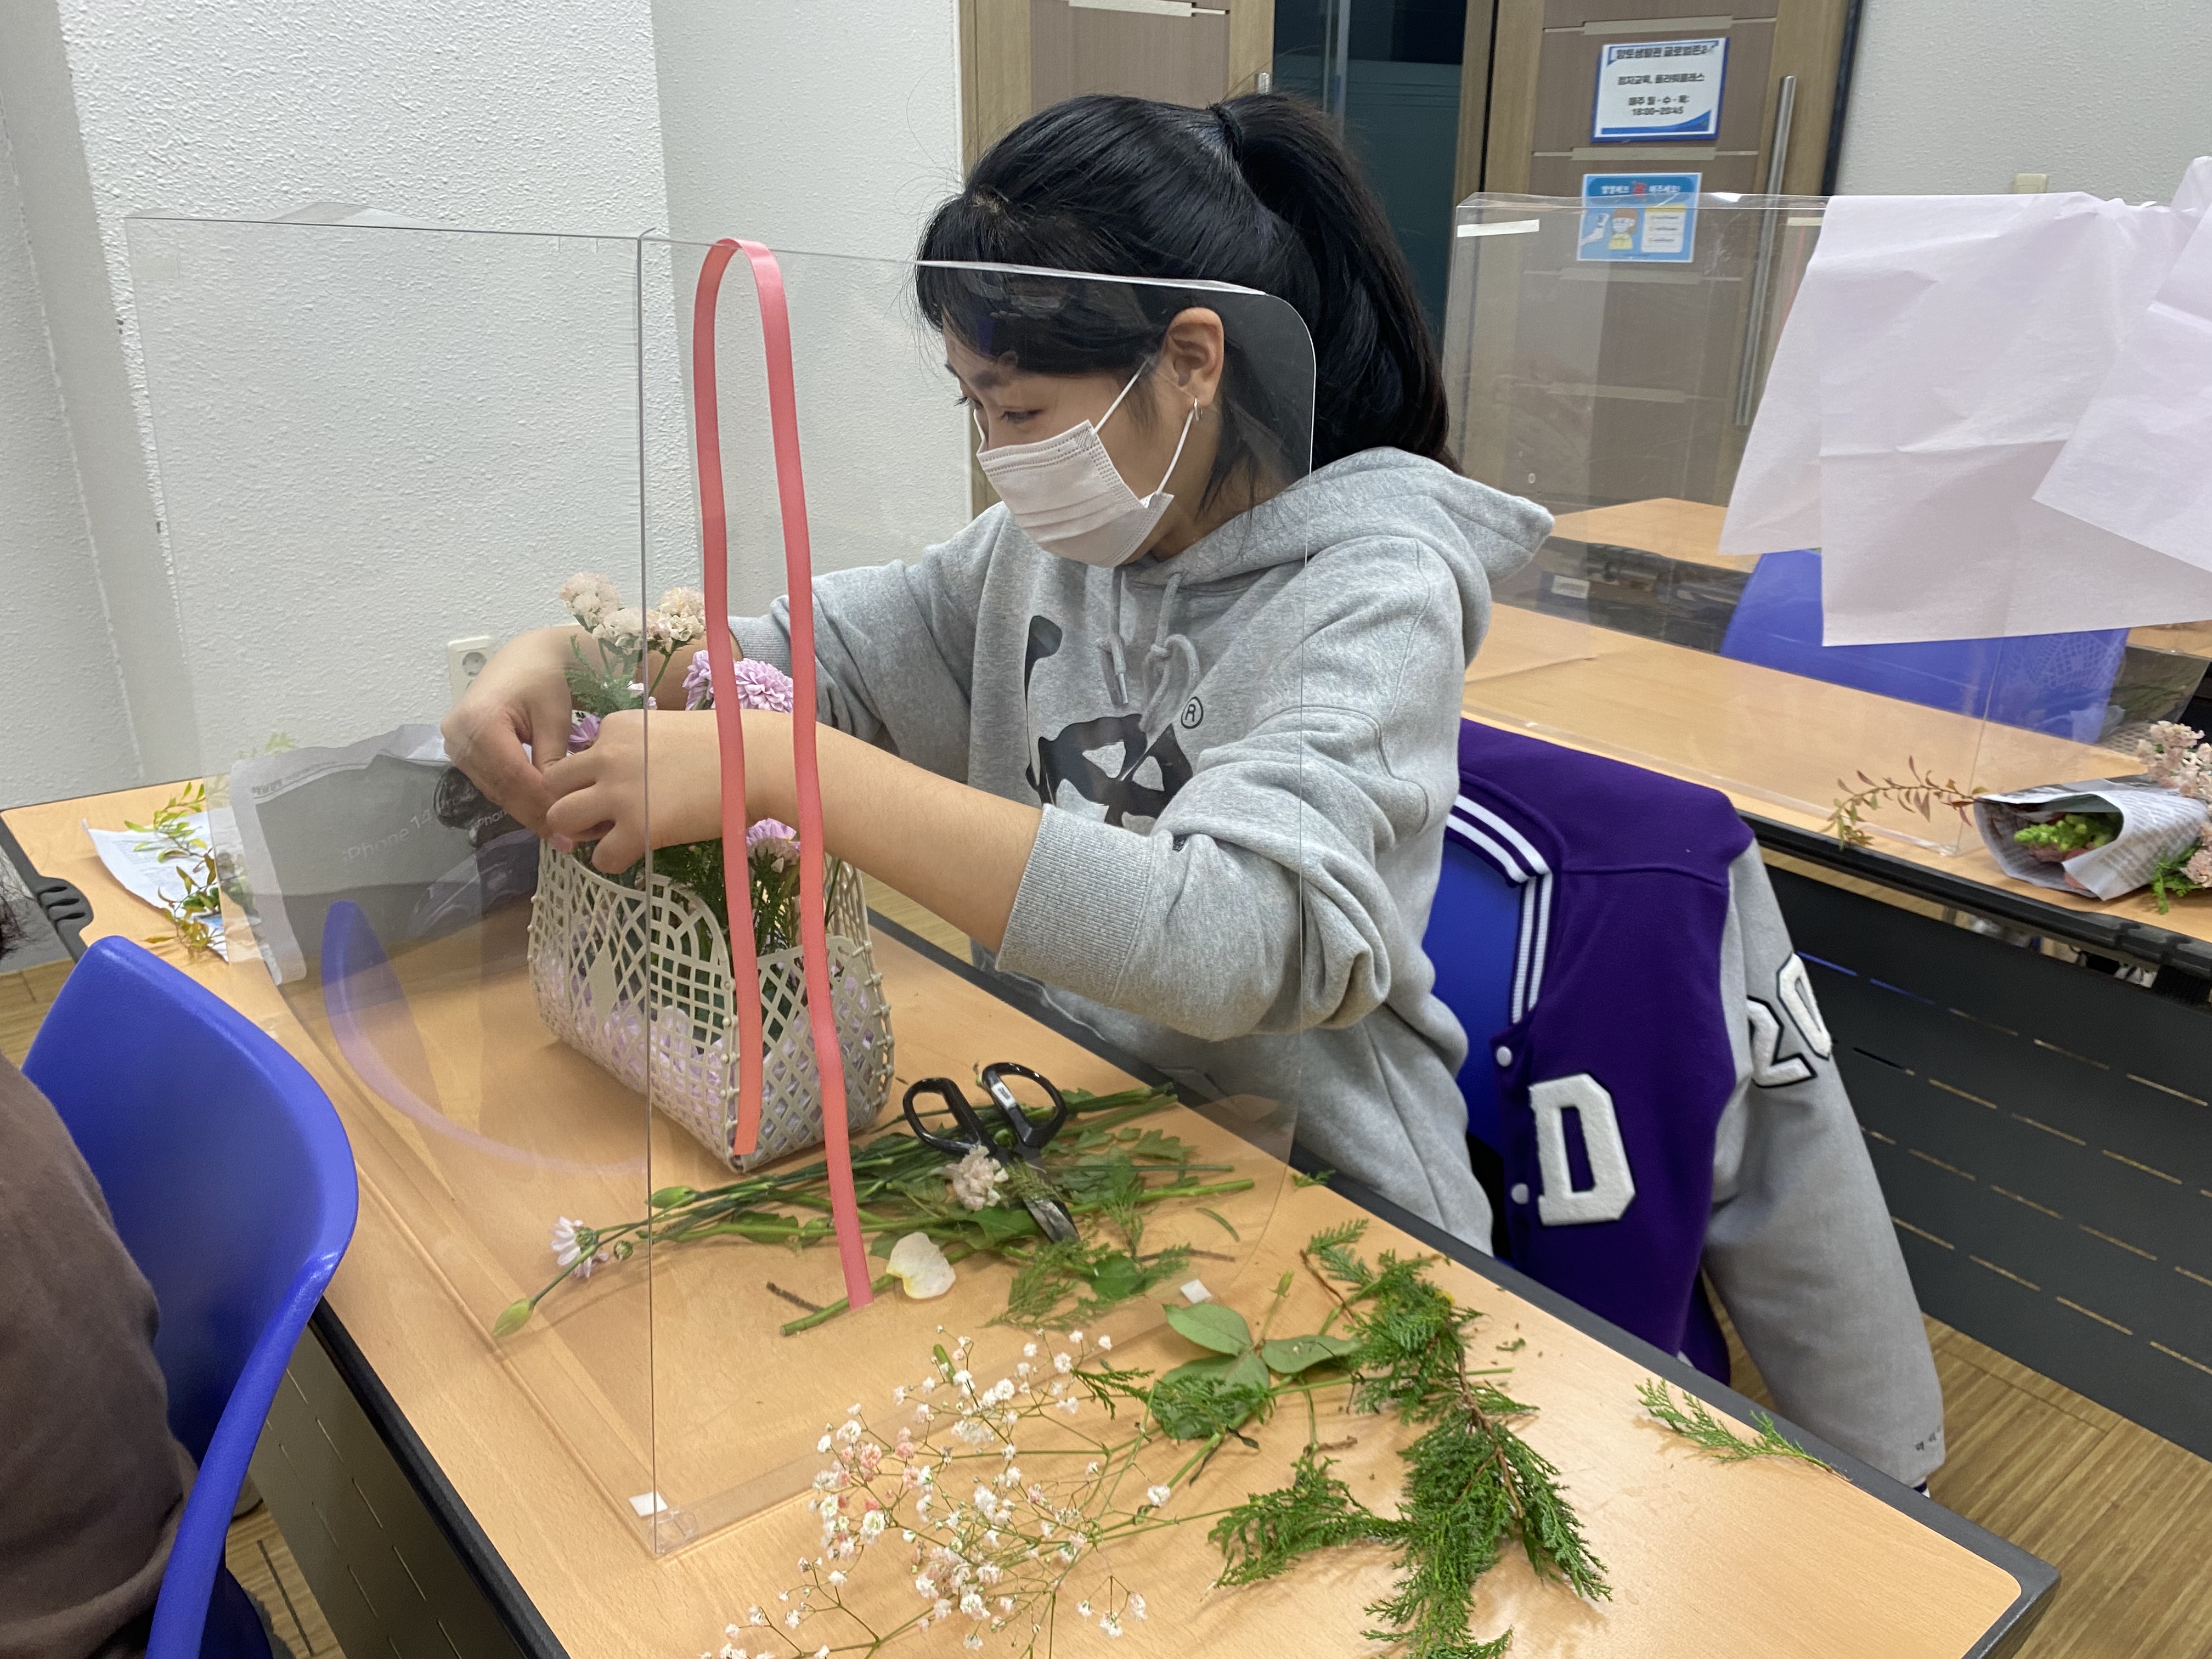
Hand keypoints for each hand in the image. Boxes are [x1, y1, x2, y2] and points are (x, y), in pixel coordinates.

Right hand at [441, 627, 584, 831]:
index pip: (513, 776)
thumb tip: (558, 805)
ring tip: (558, 830)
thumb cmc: (545, 680)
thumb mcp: (554, 719)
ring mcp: (455, 744)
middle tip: (566, 840)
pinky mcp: (461, 751)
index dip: (540, 805)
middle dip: (535, 814)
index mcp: (479, 720)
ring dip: (526, 810)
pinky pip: (491, 782)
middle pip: (501, 787)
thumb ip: (553, 760)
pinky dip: (516, 797)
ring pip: (495, 791)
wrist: (527, 658)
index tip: (567, 829)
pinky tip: (540, 809)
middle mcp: (458, 734)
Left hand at [542, 708, 793, 872]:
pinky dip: (613, 860)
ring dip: (582, 832)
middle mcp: (607, 755)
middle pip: (552, 786)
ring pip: (560, 819)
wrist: (760, 761)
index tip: (615, 791)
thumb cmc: (730, 744)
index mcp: (616, 727)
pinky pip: (601, 856)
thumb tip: (626, 777)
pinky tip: (638, 852)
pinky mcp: (638, 828)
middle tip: (598, 819)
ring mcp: (619, 793)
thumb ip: (639, 749)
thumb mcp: (669, 731)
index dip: (588, 781)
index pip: (573, 758)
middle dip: (569, 804)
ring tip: (612, 836)